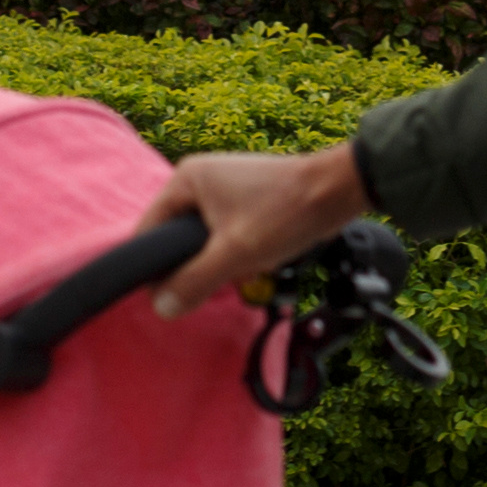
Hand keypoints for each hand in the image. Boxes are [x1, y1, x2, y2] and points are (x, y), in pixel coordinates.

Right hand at [142, 144, 367, 318]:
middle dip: (199, 265)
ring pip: (206, 240)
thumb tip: (161, 307)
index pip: (148, 230)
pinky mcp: (246, 200)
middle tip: (220, 281)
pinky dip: (241, 252)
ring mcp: (224, 188)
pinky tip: (261, 261)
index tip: (165, 296)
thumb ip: (194, 281)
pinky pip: (228, 235)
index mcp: (186, 180)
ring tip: (249, 267)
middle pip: (178, 238)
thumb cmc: (285, 212)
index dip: (154, 267)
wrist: (338, 191)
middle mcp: (200, 178)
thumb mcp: (234, 254)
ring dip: (223, 262)